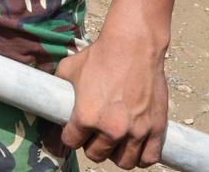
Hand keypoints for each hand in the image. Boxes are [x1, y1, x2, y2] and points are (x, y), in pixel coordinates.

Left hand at [55, 29, 168, 168]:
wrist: (133, 47)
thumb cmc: (99, 56)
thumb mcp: (68, 69)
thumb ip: (60, 88)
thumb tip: (52, 97)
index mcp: (85, 117)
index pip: (71, 142)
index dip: (71, 136)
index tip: (74, 131)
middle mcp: (111, 129)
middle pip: (96, 155)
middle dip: (92, 145)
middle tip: (94, 135)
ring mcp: (136, 131)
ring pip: (123, 161)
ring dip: (116, 154)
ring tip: (114, 142)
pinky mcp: (156, 129)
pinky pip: (149, 158)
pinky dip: (141, 157)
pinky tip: (135, 147)